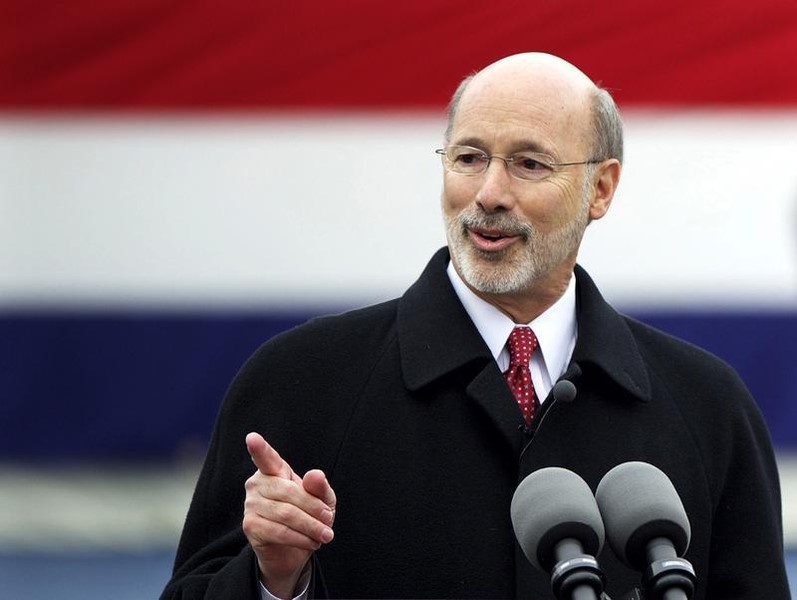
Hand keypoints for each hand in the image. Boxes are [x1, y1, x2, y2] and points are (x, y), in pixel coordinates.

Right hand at [243, 432, 336, 598]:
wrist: (294, 550)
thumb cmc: (308, 515)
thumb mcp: (323, 500)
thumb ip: (320, 487)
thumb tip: (314, 475)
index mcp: (274, 470)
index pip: (266, 458)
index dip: (259, 448)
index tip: (252, 438)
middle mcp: (257, 483)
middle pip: (289, 492)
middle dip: (314, 508)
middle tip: (328, 519)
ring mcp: (251, 504)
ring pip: (286, 514)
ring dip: (311, 527)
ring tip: (325, 534)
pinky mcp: (250, 526)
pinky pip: (280, 532)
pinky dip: (301, 539)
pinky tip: (312, 542)